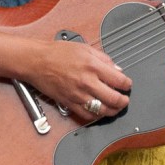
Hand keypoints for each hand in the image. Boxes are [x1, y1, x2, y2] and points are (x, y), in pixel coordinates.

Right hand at [0, 30, 131, 122]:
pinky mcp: (69, 103)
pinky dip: (96, 116)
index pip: (119, 81)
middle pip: (115, 99)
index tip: (127, 85)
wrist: (37, 61)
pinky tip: (99, 111)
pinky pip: (87, 116)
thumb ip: (104, 59)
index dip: (127, 85)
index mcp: (93, 66)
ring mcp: (78, 95)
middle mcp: (87, 82)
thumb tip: (117, 70)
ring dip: (113, 111)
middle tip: (124, 99)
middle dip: (123, 101)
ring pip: (103, 110)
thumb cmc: (58, 53)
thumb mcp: (85, 48)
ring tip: (115, 108)